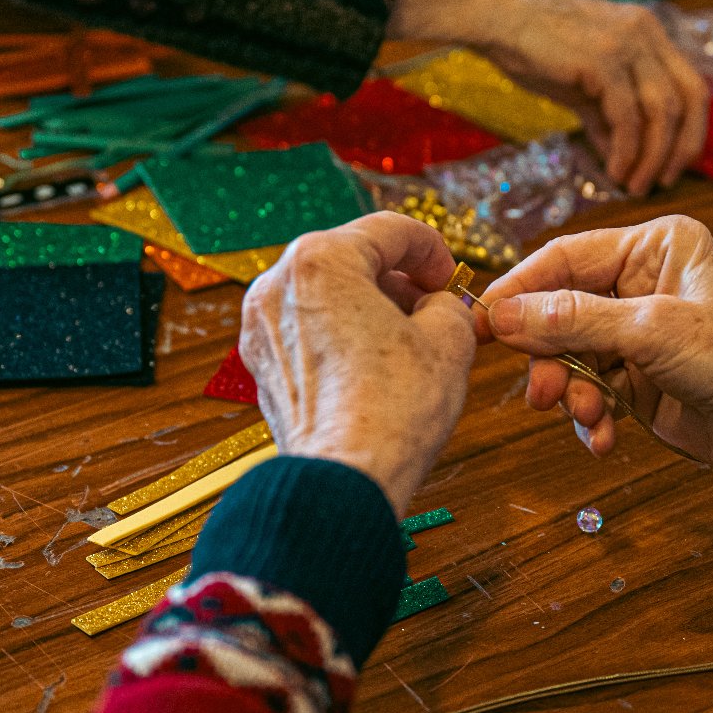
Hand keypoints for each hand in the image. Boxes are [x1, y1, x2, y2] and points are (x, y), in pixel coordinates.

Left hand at [240, 213, 475, 513]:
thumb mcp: (450, 339)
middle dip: (395, 276)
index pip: (388, 231)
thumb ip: (447, 302)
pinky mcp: (261, 365)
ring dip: (367, 305)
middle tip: (431, 303)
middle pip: (349, 257)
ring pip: (324, 294)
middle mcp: (278, 284)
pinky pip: (306, 331)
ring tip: (406, 336)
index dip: (431, 249)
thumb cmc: (393, 411)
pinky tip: (373, 363)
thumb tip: (435, 305)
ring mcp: (261, 326)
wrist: (346, 480)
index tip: (449, 276)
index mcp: (321, 260)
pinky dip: (339, 335)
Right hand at [386, 0, 707, 194]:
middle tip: (664, 182)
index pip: (692, 84)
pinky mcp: (603, 60)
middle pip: (691, 97)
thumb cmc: (534, 48)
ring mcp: (628, 44)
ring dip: (652, 157)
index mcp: (648, 32)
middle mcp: (647, 33)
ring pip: (663, 111)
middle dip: (682, 148)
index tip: (675, 165)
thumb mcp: (582, 84)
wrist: (496, 19)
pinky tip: (614, 171)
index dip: (692, 130)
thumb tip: (620, 157)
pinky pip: (627, 117)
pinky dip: (625, 151)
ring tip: (634, 185)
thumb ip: (607, 116)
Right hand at [475, 217, 712, 494]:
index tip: (482, 324)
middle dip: (545, 355)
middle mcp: (640, 284)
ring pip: (568, 357)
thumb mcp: (654, 333)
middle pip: (558, 311)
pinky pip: (589, 391)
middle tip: (538, 391)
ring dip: (567, 391)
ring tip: (582, 415)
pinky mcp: (638, 380)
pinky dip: (588, 416)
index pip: (565, 257)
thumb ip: (574, 321)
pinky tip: (603, 437)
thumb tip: (501, 316)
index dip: (521, 289)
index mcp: (652, 247)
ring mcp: (637, 334)